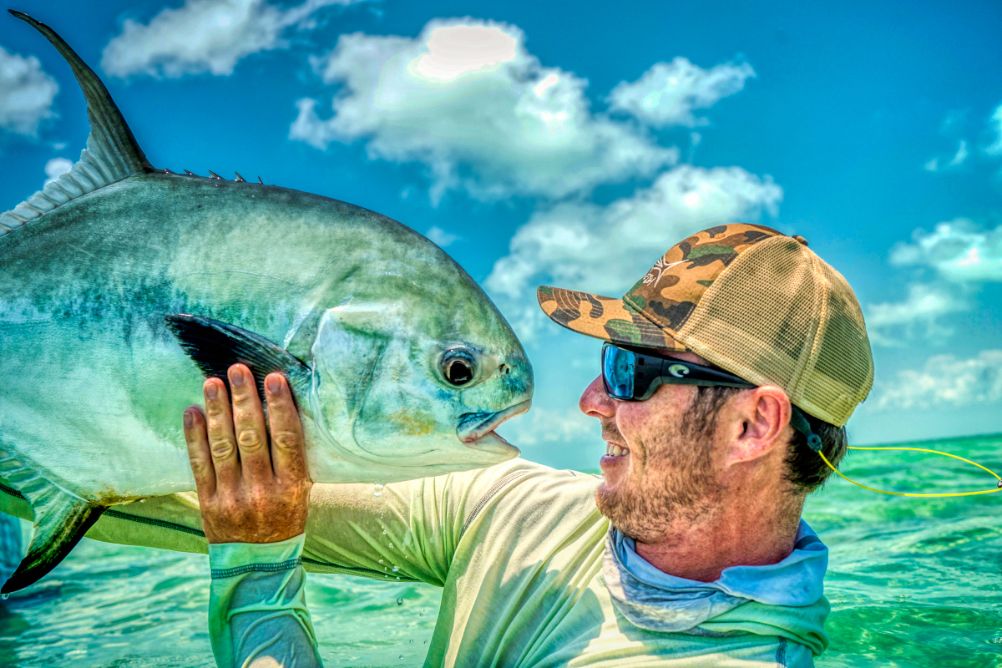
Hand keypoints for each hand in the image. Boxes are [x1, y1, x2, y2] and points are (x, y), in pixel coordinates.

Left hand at [182, 363, 311, 543]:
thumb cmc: (285, 520)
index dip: (280, 407)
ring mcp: (232, 497)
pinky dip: (195, 436)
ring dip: (218, 411)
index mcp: (292, 488)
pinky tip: (193, 412)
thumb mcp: (301, 492)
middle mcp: (262, 491)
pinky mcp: (208, 502)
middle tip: (238, 370)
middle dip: (244, 401)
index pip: (287, 440)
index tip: (274, 379)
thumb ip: (292, 459)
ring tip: (213, 382)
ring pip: (223, 446)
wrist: (258, 565)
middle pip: (252, 437)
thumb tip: (282, 411)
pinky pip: (200, 464)